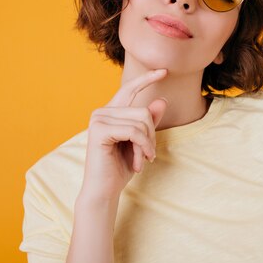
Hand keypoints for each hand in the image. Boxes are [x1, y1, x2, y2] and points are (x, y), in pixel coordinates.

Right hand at [80, 69, 167, 199]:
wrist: (104, 191)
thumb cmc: (120, 168)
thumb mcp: (141, 143)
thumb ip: (149, 123)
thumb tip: (162, 100)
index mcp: (110, 112)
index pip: (129, 88)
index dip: (147, 79)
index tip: (165, 71)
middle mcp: (101, 112)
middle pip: (143, 111)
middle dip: (151, 135)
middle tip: (150, 155)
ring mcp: (98, 120)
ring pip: (141, 121)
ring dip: (147, 144)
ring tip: (143, 160)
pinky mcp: (99, 131)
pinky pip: (134, 131)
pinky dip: (143, 147)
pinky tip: (140, 162)